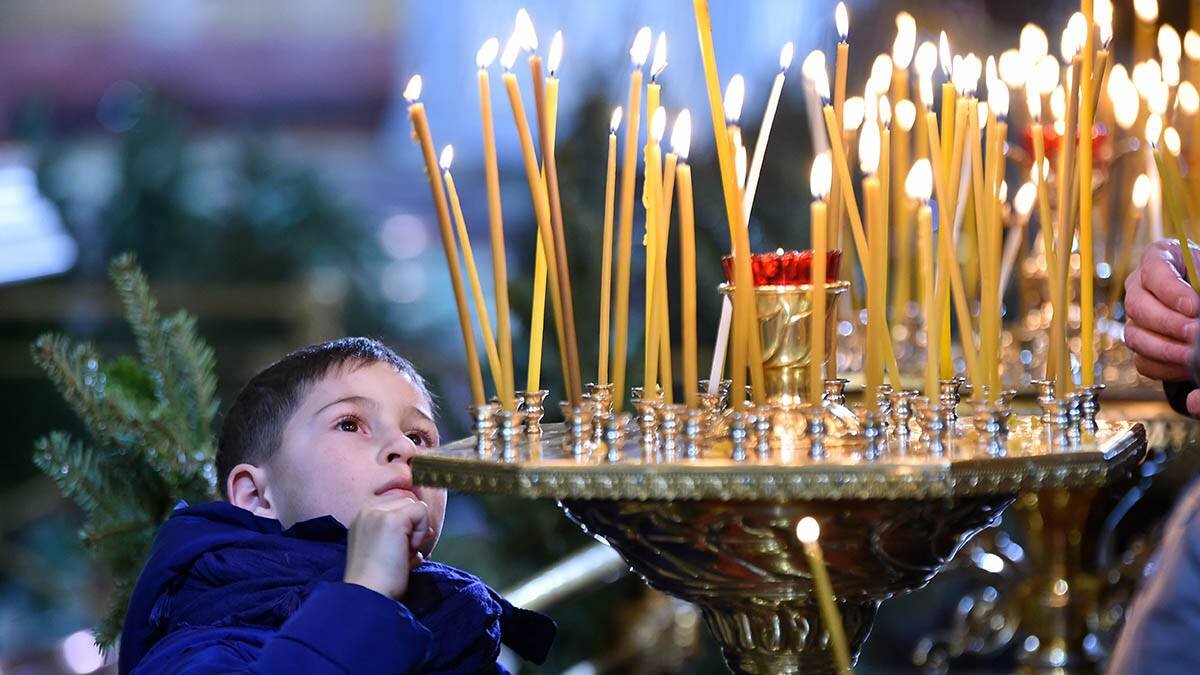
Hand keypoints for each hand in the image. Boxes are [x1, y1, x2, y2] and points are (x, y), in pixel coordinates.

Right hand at [344, 497, 429, 599]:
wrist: (367, 594)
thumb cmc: (378, 580)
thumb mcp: (384, 549)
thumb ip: (400, 534)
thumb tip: (429, 530)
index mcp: (362, 517)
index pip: (396, 503)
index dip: (407, 523)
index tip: (403, 546)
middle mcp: (366, 511)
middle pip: (406, 501)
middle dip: (412, 526)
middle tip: (404, 552)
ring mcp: (377, 513)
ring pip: (414, 505)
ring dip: (416, 530)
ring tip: (404, 553)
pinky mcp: (391, 519)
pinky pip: (421, 510)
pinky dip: (421, 530)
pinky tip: (409, 551)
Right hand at [1123, 239, 1199, 383]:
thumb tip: (1197, 305)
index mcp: (1157, 258)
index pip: (1154, 272)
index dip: (1172, 291)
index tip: (1194, 306)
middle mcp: (1139, 287)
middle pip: (1138, 306)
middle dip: (1169, 323)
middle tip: (1194, 331)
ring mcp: (1135, 318)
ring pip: (1135, 336)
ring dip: (1165, 349)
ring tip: (1191, 355)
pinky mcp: (1141, 344)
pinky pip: (1142, 361)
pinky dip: (1164, 367)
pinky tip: (1186, 366)